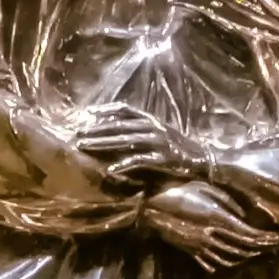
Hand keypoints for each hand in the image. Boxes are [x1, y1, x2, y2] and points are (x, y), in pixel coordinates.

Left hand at [61, 100, 188, 190]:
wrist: (201, 158)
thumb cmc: (176, 146)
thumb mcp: (158, 132)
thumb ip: (139, 129)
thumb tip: (114, 130)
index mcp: (151, 119)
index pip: (124, 109)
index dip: (105, 110)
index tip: (87, 113)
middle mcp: (153, 127)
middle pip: (119, 125)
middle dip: (96, 129)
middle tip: (77, 134)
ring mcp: (158, 142)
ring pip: (124, 140)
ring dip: (102, 143)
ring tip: (84, 146)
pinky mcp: (162, 158)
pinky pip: (139, 160)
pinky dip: (123, 165)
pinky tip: (110, 170)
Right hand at [141, 178, 278, 266]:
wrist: (151, 207)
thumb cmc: (179, 191)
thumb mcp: (206, 188)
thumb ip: (228, 202)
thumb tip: (244, 215)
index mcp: (217, 220)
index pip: (247, 234)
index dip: (263, 238)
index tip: (275, 239)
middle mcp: (211, 236)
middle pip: (241, 248)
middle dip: (258, 248)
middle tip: (271, 247)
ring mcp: (199, 246)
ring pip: (227, 258)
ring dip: (243, 258)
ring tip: (253, 254)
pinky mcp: (189, 250)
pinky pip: (210, 262)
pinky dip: (222, 263)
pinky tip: (228, 262)